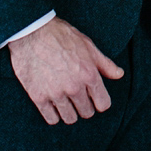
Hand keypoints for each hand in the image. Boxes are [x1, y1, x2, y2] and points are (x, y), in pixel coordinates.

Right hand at [8, 17, 123, 123]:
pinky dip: (53, 114)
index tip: (94, 98)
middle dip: (85, 106)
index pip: (103, 104)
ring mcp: (56, 94)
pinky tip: (53, 104)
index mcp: (89, 74)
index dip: (100, 101)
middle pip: (87, 113)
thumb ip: (104, 63)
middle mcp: (74, 87)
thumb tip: (119, 74)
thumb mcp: (87, 45)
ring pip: (70, 118)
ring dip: (70, 112)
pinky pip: (51, 119)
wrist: (31, 32)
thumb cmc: (61, 35)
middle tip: (78, 97)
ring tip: (66, 101)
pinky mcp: (39, 97)